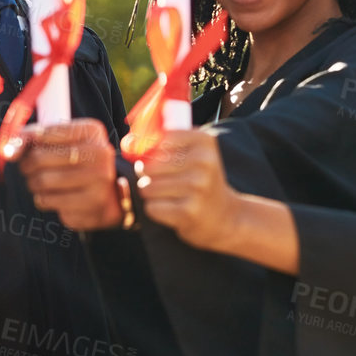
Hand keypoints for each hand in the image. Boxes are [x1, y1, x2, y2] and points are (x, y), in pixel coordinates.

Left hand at [14, 119, 121, 230]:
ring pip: (42, 182)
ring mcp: (99, 182)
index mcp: (92, 131)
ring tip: (40, 182)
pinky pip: (48, 201)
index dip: (25, 140)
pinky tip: (53, 196)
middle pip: (40, 158)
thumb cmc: (76, 161)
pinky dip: (43, 199)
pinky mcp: (91, 205)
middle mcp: (100, 154)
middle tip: (28, 167)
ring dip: (33, 183)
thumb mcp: (60, 140)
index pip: (45, 131)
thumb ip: (32, 138)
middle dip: (27, 165)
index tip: (18, 146)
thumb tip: (8, 151)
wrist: (109, 194)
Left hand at [133, 130, 241, 252]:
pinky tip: (171, 209)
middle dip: (146, 175)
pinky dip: (156, 210)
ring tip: (167, 195)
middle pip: (148, 165)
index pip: (159, 139)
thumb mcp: (195, 153)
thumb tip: (127, 143)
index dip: (147, 150)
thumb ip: (165, 142)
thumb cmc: (201, 181)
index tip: (151, 158)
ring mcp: (197, 187)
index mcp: (203, 141)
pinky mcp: (189, 211)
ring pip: (147, 187)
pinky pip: (152, 207)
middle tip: (160, 180)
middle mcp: (203, 161)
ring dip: (150, 193)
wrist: (227, 217)